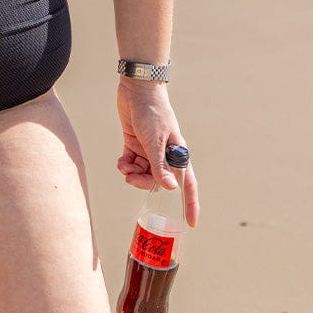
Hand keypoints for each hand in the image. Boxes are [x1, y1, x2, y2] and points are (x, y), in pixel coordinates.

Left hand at [116, 78, 199, 226]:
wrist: (138, 89)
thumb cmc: (152, 113)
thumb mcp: (155, 141)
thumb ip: (160, 165)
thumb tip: (170, 188)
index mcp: (177, 154)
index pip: (188, 184)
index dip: (191, 204)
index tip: (191, 224)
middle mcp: (165, 154)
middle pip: (157, 180)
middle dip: (143, 184)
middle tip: (130, 179)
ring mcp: (149, 149)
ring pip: (142, 172)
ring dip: (132, 174)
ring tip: (123, 167)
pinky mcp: (135, 142)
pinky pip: (132, 162)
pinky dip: (126, 165)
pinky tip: (121, 161)